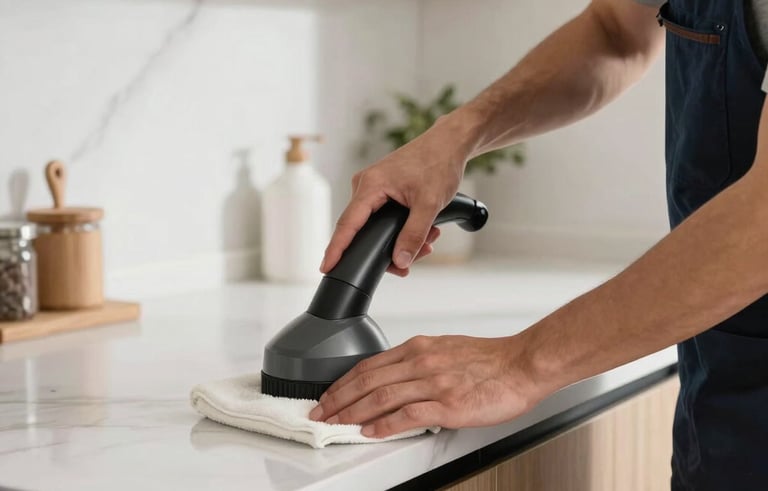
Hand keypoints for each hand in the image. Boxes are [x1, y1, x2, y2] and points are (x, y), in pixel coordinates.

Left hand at [308, 334, 545, 437]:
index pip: (368, 365)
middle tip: (320, 413)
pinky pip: (406, 415)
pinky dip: (384, 425)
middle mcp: (421, 362)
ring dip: (351, 412)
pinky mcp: (447, 404)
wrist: (521, 364)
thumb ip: (419, 362)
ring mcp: (433, 383)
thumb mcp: (445, 349)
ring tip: (335, 424)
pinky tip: (370, 431)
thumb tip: (396, 378)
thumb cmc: (489, 360)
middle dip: (337, 399)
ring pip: (380, 397)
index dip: (343, 381)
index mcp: (418, 348)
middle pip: (367, 381)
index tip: (329, 394)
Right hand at [320, 117, 469, 276]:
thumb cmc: (439, 164)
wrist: (448, 143)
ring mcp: (373, 188)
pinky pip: (383, 217)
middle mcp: (366, 185)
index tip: (327, 268)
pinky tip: (424, 232)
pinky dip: (401, 228)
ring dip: (400, 239)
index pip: (347, 224)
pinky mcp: (382, 190)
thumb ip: (414, 234)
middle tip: (411, 263)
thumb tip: (400, 261)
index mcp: (371, 185)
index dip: (336, 249)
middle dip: (387, 250)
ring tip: (427, 242)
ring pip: (376, 226)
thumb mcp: (429, 204)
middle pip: (363, 230)